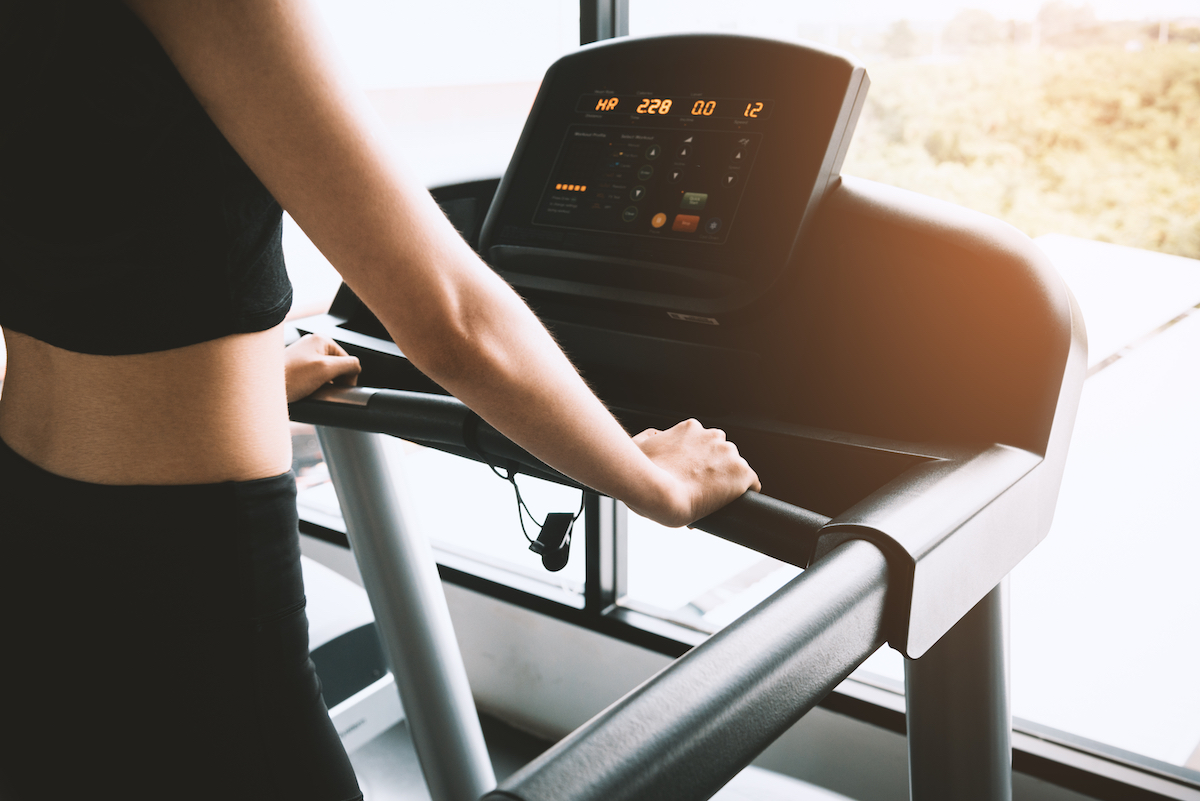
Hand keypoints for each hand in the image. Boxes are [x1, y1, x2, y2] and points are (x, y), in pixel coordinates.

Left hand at [284, 334, 360, 402]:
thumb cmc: (289, 377)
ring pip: (326, 374)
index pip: (348, 359)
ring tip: (312, 390)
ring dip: (324, 384)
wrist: (263, 388)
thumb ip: (349, 365)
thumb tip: (357, 368)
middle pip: (337, 366)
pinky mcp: (296, 368)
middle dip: (335, 380)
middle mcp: (312, 345)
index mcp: (321, 339)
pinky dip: (314, 386)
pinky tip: (307, 391)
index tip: (340, 388)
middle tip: (324, 390)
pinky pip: (314, 377)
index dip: (347, 376)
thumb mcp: (326, 369)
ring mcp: (303, 356)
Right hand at [630, 419, 760, 527]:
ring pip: (736, 466)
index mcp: (690, 429)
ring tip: (714, 498)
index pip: (703, 441)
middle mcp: (712, 436)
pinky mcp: (741, 473)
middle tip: (700, 487)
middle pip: (721, 452)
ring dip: (727, 479)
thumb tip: (656, 435)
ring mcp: (729, 454)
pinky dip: (746, 492)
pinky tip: (737, 501)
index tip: (692, 472)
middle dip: (713, 467)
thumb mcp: (639, 445)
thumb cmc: (644, 473)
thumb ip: (650, 436)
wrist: (658, 493)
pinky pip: (752, 482)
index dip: (698, 460)